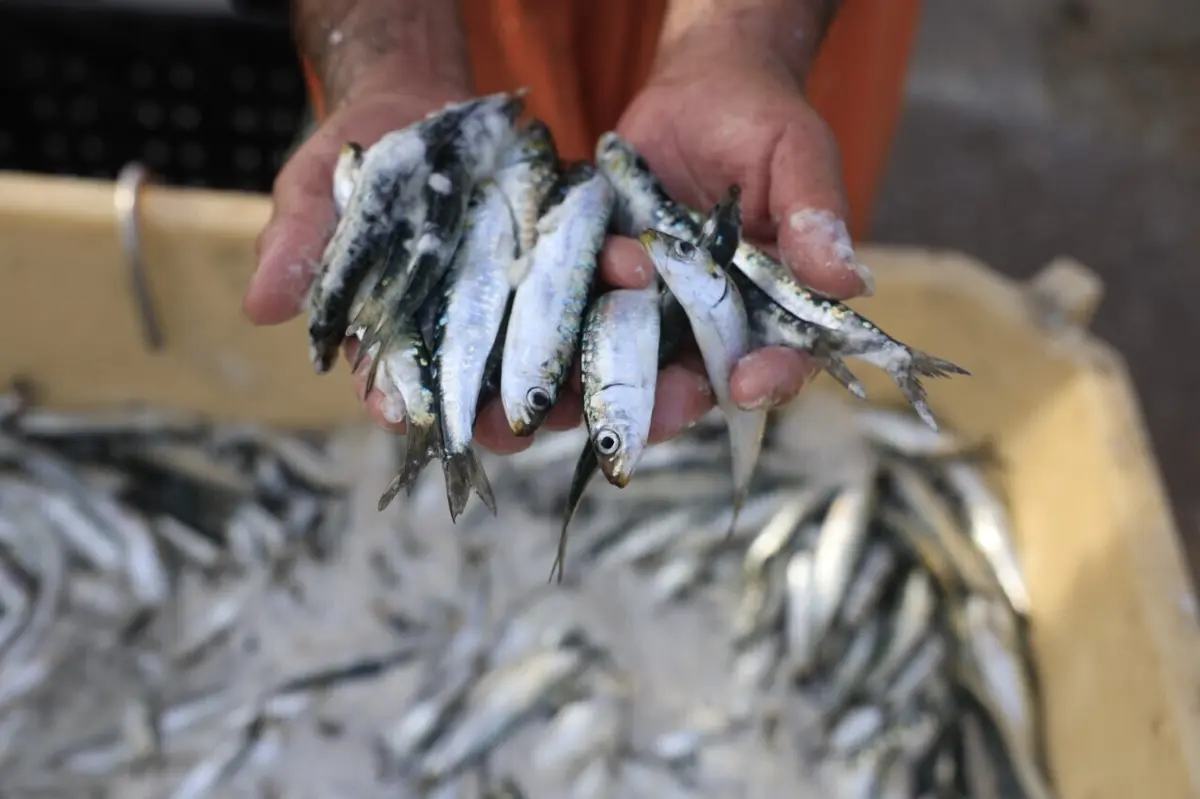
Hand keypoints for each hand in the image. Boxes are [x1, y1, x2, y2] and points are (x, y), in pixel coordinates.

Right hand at [244, 61, 572, 454]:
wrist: (418, 106)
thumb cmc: (356, 163)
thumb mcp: (316, 195)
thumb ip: (297, 247)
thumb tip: (260, 306)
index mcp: (394, 332)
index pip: (392, 383)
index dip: (398, 404)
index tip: (405, 418)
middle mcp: (459, 330)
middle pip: (479, 387)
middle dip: (495, 413)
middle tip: (510, 428)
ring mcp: (511, 299)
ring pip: (543, 347)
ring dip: (568, 366)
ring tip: (583, 379)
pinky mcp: (554, 260)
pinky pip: (586, 279)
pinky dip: (608, 280)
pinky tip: (627, 274)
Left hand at [597, 29, 874, 442]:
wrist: (695, 89)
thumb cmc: (761, 120)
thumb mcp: (797, 155)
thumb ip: (814, 216)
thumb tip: (849, 281)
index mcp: (774, 306)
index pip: (782, 359)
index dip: (769, 380)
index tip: (747, 383)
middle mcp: (714, 322)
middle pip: (696, 384)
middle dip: (668, 405)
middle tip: (643, 417)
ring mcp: (655, 309)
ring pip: (631, 366)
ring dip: (600, 388)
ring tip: (570, 402)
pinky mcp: (605, 285)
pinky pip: (580, 319)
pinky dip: (558, 334)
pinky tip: (534, 341)